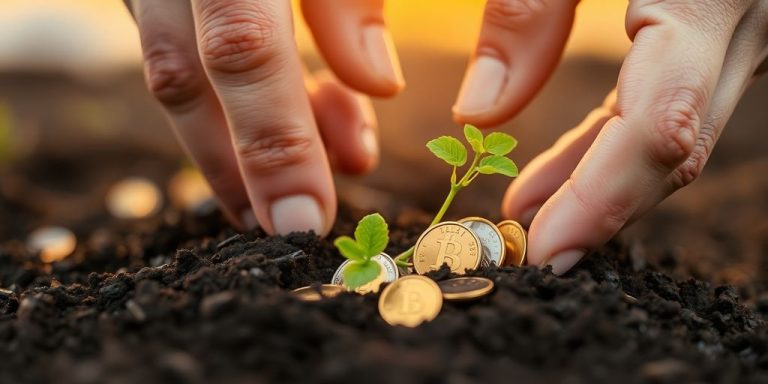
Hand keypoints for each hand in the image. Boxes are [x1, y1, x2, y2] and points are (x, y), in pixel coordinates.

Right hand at [124, 0, 403, 234]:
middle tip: (285, 228)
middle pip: (184, 80)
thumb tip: (378, 87)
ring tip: (304, 175)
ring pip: (175, 71)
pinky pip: (179, 49)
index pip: (244, 52)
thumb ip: (352, 4)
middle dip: (237, 167)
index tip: (305, 222)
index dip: (273, 146)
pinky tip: (294, 113)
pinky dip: (229, 96)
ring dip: (235, 137)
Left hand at [454, 0, 767, 273]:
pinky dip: (608, 149)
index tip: (543, 249)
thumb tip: (480, 114)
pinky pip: (666, 107)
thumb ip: (527, 9)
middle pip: (671, 146)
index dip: (602, 198)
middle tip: (525, 256)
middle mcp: (743, 22)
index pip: (659, 123)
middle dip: (598, 211)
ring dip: (595, 186)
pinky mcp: (720, 34)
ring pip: (670, 136)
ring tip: (524, 218)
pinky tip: (554, 178)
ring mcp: (741, 33)